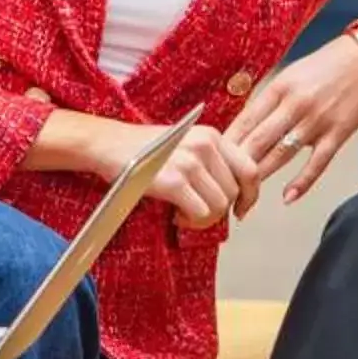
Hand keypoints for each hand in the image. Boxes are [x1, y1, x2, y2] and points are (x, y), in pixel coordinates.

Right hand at [128, 122, 266, 227]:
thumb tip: (235, 194)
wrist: (108, 145)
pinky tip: (176, 216)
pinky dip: (191, 222)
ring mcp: (190, 162)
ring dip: (203, 218)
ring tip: (184, 213)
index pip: (249, 169)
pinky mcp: (174, 181)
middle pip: (234, 192)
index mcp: (212, 136)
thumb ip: (212, 162)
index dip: (250, 195)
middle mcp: (205, 145)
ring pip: (219, 206)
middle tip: (197, 212)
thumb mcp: (186, 144)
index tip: (241, 209)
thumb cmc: (144, 149)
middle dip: (219, 210)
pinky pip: (200, 214)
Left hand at [230, 38, 357, 204]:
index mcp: (279, 88)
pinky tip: (287, 197)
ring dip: (261, 177)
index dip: (227, 145)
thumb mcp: (291, 75)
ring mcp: (317, 121)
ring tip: (245, 196)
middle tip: (224, 185)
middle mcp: (295, 104)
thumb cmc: (327, 66)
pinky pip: (316, 163)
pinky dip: (301, 182)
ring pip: (281, 154)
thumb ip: (270, 100)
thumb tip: (246, 127)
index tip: (214, 162)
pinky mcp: (338, 133)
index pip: (245, 121)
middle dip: (238, 166)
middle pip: (258, 141)